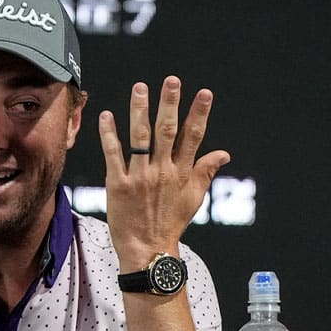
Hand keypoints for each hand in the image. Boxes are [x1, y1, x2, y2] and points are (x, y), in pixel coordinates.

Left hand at [98, 77, 229, 271]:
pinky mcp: (118, 184)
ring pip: (140, 138)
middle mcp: (162, 171)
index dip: (199, 114)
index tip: (204, 92)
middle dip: (170, 104)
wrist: (147, 250)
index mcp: (182, 173)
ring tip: (140, 88)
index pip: (194, 137)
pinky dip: (109, 135)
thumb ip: (205, 171)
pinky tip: (107, 116)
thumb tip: (223, 153)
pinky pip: (114, 155)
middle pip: (167, 131)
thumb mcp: (193, 198)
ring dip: (140, 110)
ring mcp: (140, 177)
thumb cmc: (170, 223)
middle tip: (171, 80)